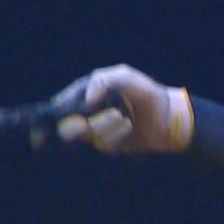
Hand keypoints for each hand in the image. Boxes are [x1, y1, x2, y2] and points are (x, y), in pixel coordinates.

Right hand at [54, 64, 192, 152]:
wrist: (167, 116)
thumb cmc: (145, 92)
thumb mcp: (124, 77)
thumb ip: (102, 81)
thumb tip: (86, 101)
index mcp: (85, 94)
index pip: (60, 106)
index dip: (56, 114)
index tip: (63, 119)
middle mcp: (87, 114)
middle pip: (66, 127)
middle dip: (75, 127)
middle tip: (85, 125)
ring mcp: (96, 131)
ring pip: (87, 136)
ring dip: (106, 127)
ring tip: (125, 118)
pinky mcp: (108, 145)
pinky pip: (103, 144)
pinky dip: (116, 135)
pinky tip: (128, 127)